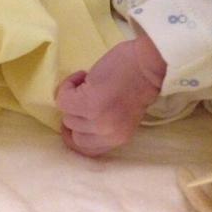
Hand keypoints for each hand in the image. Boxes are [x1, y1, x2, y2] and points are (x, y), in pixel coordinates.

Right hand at [56, 35, 165, 156]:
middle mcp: (107, 133)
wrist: (148, 61)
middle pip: (74, 132)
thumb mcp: (124, 112)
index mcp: (119, 138)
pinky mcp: (88, 102)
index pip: (86, 150)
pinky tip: (82, 75)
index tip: (77, 115)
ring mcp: (97, 119)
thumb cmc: (139, 78)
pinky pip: (62, 99)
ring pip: (67, 115)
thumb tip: (77, 117)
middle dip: (76, 112)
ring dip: (73, 96)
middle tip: (86, 93)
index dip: (77, 133)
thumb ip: (105, 121)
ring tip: (88, 81)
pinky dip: (67, 86)